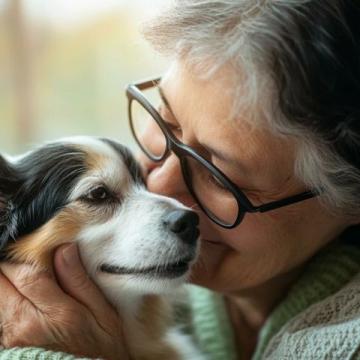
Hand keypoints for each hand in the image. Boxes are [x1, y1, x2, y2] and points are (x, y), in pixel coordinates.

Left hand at [0, 243, 128, 359]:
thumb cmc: (101, 346)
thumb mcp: (102, 312)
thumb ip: (79, 280)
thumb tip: (64, 249)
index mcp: (53, 314)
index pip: (26, 273)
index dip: (24, 254)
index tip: (30, 244)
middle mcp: (24, 326)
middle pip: (1, 282)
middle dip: (8, 265)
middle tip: (21, 256)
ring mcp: (11, 338)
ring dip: (4, 281)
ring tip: (19, 272)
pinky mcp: (6, 344)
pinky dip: (4, 296)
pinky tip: (15, 290)